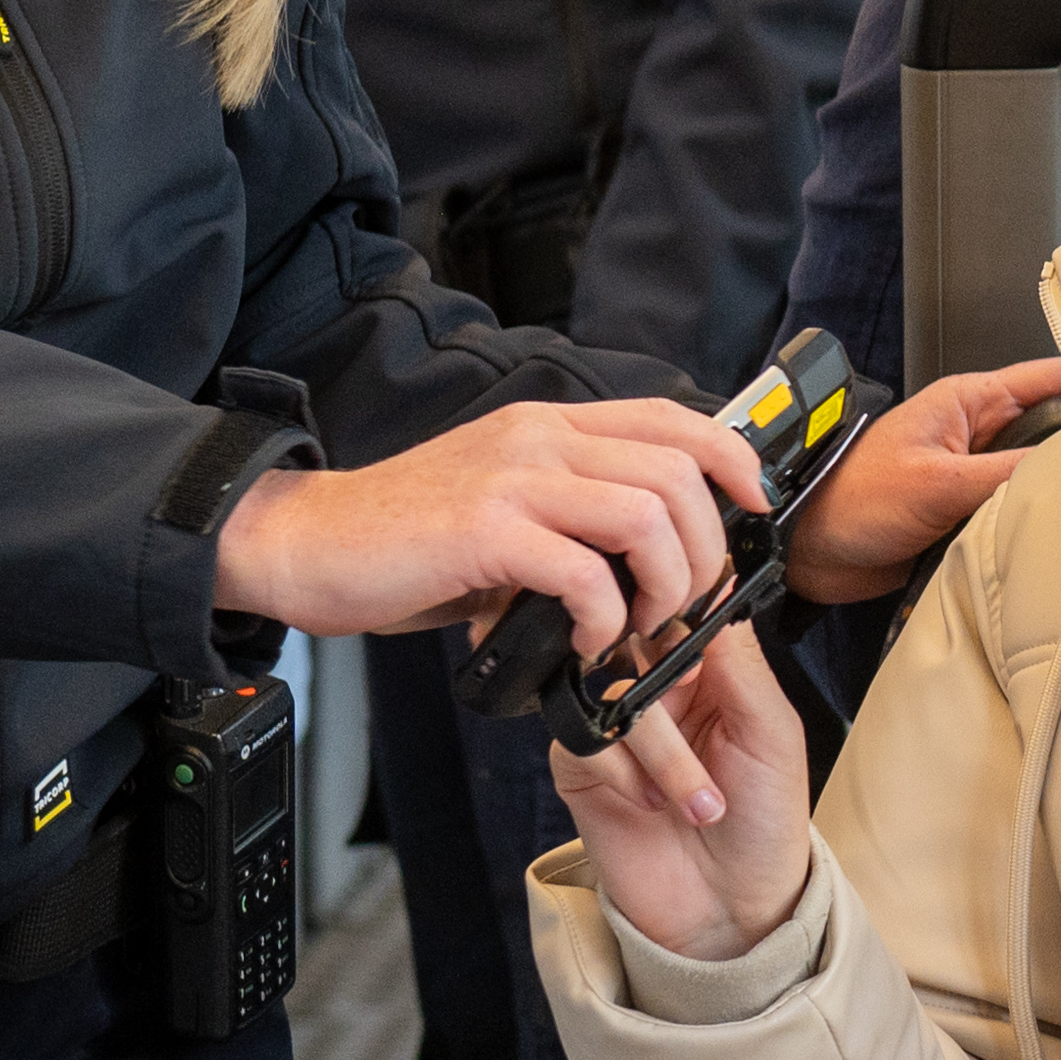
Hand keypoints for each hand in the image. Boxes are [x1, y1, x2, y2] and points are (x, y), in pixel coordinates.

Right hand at [210, 394, 766, 645]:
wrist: (305, 542)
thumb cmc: (404, 536)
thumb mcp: (502, 500)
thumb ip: (568, 505)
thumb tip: (644, 545)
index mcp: (551, 427)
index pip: (675, 418)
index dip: (733, 459)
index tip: (755, 507)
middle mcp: (540, 439)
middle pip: (678, 471)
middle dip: (705, 548)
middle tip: (683, 605)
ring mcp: (513, 480)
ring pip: (646, 513)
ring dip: (664, 583)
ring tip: (637, 625)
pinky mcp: (485, 531)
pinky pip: (585, 571)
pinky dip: (604, 617)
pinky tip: (585, 641)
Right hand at [544, 603, 822, 963]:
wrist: (729, 908)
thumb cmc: (764, 820)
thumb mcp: (772, 735)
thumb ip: (741, 664)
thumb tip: (715, 591)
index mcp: (709, 671)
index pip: (680, 612)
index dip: (682, 619)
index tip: (700, 651)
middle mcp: (657, 690)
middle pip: (635, 643)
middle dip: (670, 689)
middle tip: (701, 730)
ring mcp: (614, 725)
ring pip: (611, 694)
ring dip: (660, 752)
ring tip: (700, 804)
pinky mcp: (579, 765)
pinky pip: (582, 741)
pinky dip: (622, 773)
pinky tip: (652, 806)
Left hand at [782, 360, 1060, 601]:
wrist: (805, 550)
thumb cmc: (852, 498)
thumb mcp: (938, 481)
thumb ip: (1007, 474)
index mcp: (970, 403)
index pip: (1051, 379)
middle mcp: (979, 435)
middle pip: (1056, 433)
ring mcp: (975, 477)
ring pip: (1039, 480)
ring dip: (1060, 496)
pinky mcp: (968, 518)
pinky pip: (1016, 516)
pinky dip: (1035, 527)